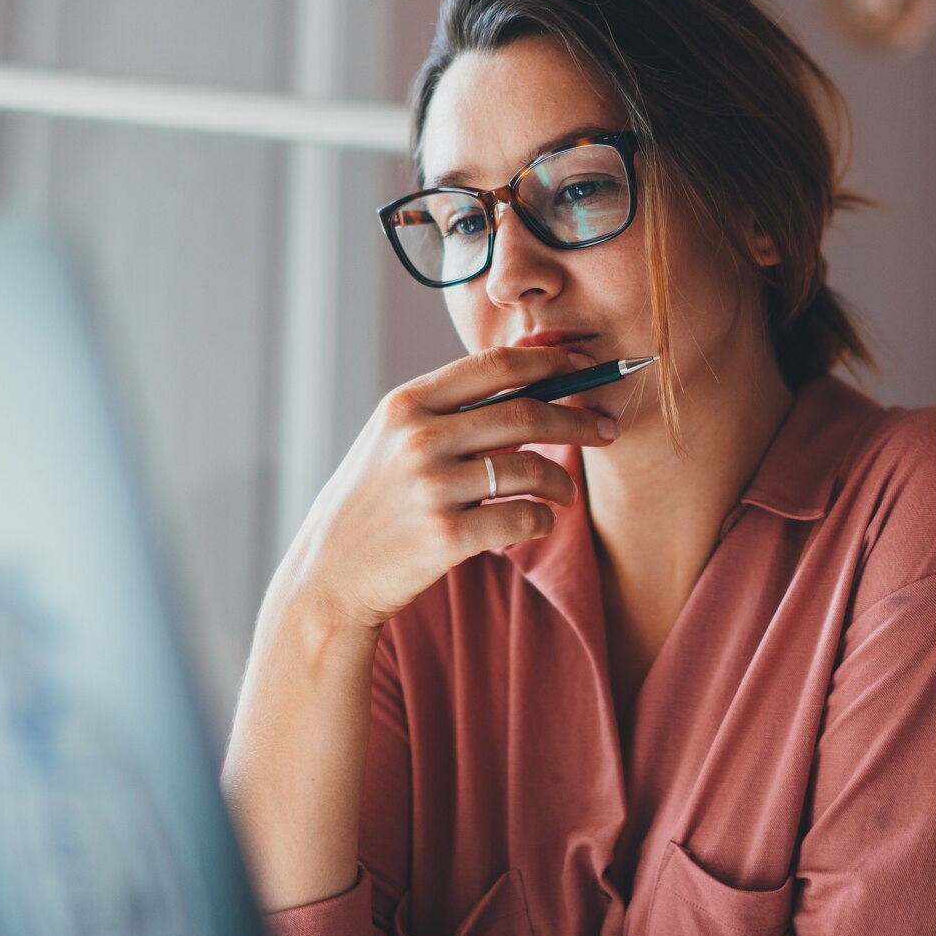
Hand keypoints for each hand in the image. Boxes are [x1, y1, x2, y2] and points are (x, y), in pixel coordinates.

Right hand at [276, 347, 616, 631]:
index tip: (585, 364)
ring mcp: (431, 487)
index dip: (549, 360)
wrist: (329, 575)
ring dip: (563, 481)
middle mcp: (418, 438)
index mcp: (406, 404)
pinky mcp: (445, 536)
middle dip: (578, 420)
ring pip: (532, 469)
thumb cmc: (373, 503)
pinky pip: (523, 519)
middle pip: (525, 413)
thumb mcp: (392, 440)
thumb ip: (448, 408)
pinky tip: (538, 522)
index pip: (494, 365)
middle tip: (606, 429)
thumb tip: (526, 371)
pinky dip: (543, 520)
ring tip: (566, 492)